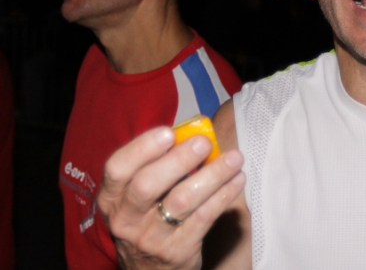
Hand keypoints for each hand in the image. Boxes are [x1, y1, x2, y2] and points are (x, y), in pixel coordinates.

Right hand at [97, 127, 245, 268]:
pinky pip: (204, 218)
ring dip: (212, 175)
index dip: (142, 148)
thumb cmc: (150, 216)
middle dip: (179, 160)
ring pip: (182, 201)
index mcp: (112, 196)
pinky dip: (223, 195)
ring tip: (234, 158)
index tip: (169, 132)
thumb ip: (160, 163)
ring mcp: (151, 237)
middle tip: (205, 143)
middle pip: (147, 185)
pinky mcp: (178, 251)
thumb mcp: (140, 195)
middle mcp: (125, 218)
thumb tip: (198, 129)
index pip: (117, 169)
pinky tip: (237, 180)